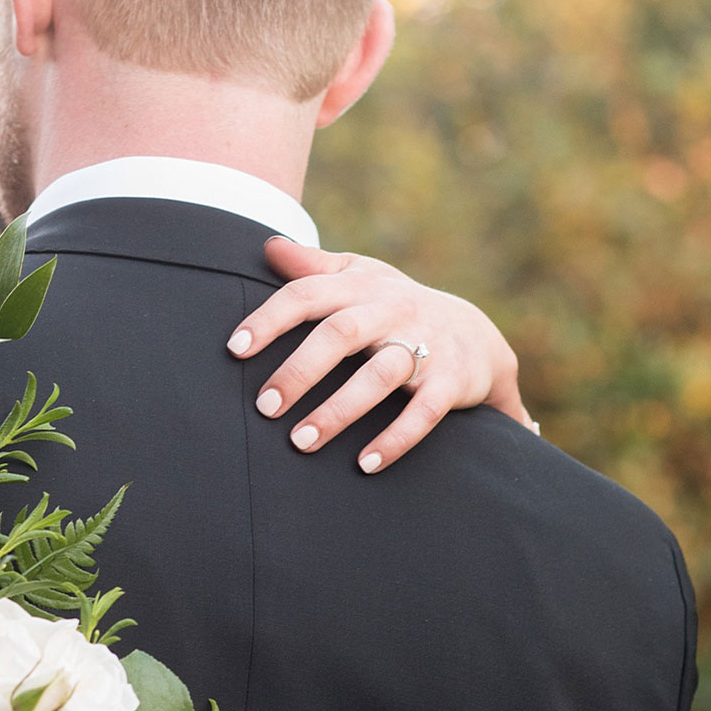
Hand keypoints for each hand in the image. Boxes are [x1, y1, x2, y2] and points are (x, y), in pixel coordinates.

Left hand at [228, 239, 536, 471]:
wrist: (475, 335)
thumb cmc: (394, 307)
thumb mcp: (361, 277)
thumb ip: (314, 267)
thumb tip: (268, 247)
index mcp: (360, 286)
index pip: (307, 293)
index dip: (270, 319)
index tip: (235, 349)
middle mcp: (391, 310)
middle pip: (340, 334)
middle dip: (300, 371)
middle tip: (265, 407)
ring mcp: (426, 344)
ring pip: (379, 376)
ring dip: (339, 411)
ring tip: (300, 442)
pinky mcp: (451, 380)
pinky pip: (424, 412)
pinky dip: (396, 438)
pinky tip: (365, 464)